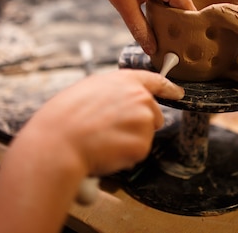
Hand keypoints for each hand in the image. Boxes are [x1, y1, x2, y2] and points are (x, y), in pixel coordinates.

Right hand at [19, 69, 184, 175]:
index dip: (169, 88)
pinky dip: (125, 156)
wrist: (59, 142)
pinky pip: (137, 153)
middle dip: (139, 126)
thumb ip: (114, 92)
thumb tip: (122, 103)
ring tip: (103, 139)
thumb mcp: (89, 89)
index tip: (178, 93)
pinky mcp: (142, 144)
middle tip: (111, 130)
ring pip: (145, 136)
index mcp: (125, 80)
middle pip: (154, 115)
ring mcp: (144, 120)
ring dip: (129, 141)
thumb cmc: (65, 117)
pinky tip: (106, 151)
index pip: (155, 81)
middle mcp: (140, 97)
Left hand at [82, 0, 195, 53]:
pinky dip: (165, 1)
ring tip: (156, 26)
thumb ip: (140, 30)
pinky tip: (152, 10)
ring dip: (168, 11)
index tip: (176, 45)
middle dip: (175, 21)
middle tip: (164, 40)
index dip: (183, 29)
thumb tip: (152, 50)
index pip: (187, 10)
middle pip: (184, 4)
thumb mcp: (124, 6)